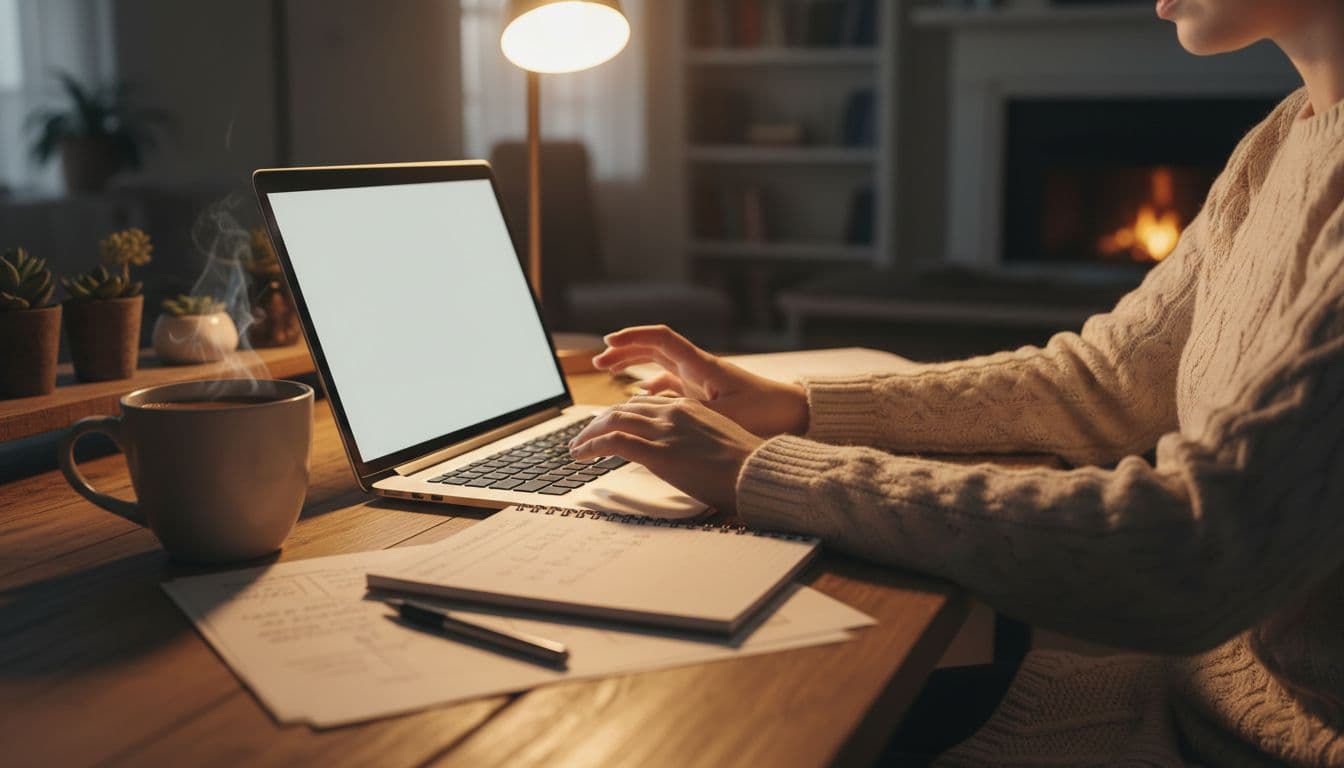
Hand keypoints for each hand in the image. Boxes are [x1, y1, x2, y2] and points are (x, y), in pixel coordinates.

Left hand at [569, 396, 765, 513]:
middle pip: (622, 409)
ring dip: (588, 434)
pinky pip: (612, 443)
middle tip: (583, 436)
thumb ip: (693, 438)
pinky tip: (581, 455)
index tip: (607, 425)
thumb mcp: (717, 440)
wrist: (757, 471)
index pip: (642, 404)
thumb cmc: (744, 464)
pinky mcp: (657, 453)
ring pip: (612, 421)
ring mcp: (663, 431)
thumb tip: (681, 450)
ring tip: (576, 447)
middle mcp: (672, 412)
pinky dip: (591, 446)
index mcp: (688, 407)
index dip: (619, 414)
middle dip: (597, 422)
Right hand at [592, 325, 808, 437]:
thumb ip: (687, 410)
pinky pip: (670, 384)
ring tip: (608, 372)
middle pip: (653, 348)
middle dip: (624, 351)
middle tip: (598, 361)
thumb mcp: (724, 414)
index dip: (633, 337)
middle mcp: (697, 367)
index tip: (608, 343)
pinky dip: (651, 386)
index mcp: (701, 364)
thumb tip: (652, 406)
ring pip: (658, 365)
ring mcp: (700, 380)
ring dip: (633, 365)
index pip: (661, 338)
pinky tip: (638, 396)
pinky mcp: (704, 394)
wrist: (795, 414)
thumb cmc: (765, 412)